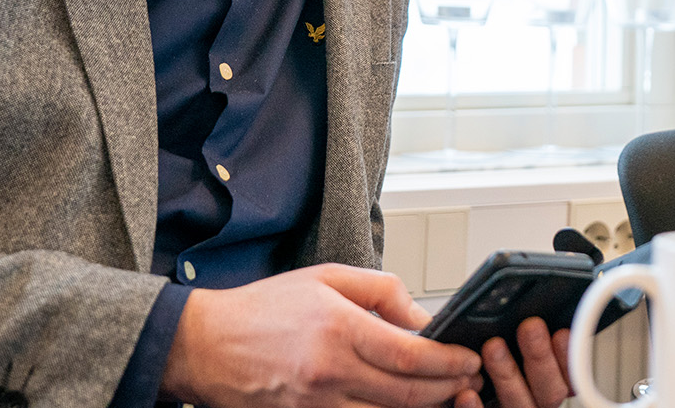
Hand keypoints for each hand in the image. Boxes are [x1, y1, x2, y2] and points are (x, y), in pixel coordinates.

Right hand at [160, 263, 482, 407]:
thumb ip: (382, 292)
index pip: (410, 355)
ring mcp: (315, 404)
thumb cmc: (263, 309)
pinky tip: (401, 405)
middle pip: (406, 393)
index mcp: (338, 329)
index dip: (448, 362)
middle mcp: (329, 371)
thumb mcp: (327, 279)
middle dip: (447, 389)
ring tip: (444, 394)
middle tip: (469, 380)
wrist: (205, 345)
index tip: (468, 359)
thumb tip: (423, 316)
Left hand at [457, 318, 571, 407]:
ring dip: (507, 375)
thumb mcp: (530, 338)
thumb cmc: (507, 350)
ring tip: (493, 347)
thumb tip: (547, 302)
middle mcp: (538, 401)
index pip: (571, 375)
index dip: (568, 356)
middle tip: (530, 327)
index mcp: (555, 382)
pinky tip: (467, 393)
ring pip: (520, 403)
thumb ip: (541, 329)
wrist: (470, 395)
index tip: (561, 332)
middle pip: (549, 391)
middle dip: (540, 357)